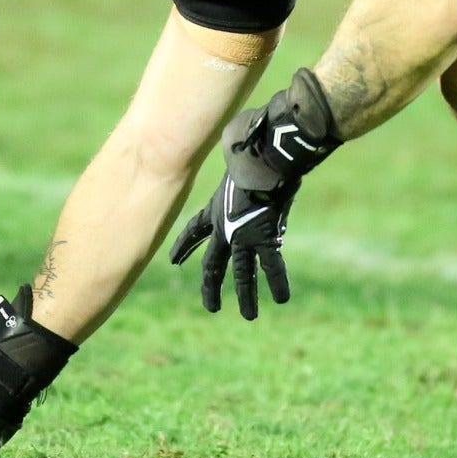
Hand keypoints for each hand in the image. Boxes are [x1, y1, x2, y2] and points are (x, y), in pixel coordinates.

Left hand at [169, 152, 299, 319]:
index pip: (194, 231)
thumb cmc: (250, 151)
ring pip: (242, 274)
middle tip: (211, 307)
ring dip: (247, 296)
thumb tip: (239, 140)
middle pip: (214, 264)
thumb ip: (236, 161)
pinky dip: (278, 282)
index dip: (184, 245)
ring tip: (249, 317)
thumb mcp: (235, 160)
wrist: (261, 156)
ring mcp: (244, 236)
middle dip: (211, 286)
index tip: (174, 260)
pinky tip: (282, 299)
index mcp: (215, 209)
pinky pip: (272, 266)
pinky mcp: (265, 238)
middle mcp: (226, 228)